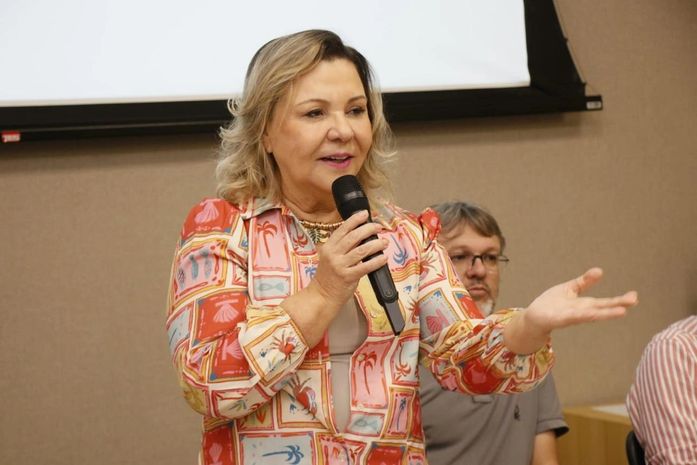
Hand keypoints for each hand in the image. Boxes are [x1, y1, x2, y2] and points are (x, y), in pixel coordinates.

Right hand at [310, 210, 388, 311]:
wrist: (322, 295)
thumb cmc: (328, 276)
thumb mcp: (331, 257)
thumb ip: (343, 247)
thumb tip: (362, 235)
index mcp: (328, 247)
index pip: (342, 229)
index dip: (354, 220)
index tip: (365, 214)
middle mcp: (333, 254)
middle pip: (353, 237)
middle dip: (368, 229)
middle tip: (378, 227)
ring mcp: (340, 265)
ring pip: (361, 250)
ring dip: (376, 244)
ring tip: (384, 242)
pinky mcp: (348, 277)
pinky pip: (365, 266)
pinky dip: (376, 261)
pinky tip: (383, 258)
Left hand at [505, 268, 637, 353]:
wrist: (533, 317)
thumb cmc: (552, 304)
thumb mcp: (570, 289)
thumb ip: (584, 282)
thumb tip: (600, 271)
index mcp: (584, 304)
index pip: (605, 302)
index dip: (620, 300)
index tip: (635, 296)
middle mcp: (581, 312)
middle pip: (601, 308)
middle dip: (617, 305)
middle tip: (634, 301)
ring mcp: (571, 316)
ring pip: (590, 315)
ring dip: (605, 313)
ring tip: (621, 311)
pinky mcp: (559, 319)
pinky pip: (572, 317)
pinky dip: (581, 315)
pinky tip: (591, 313)